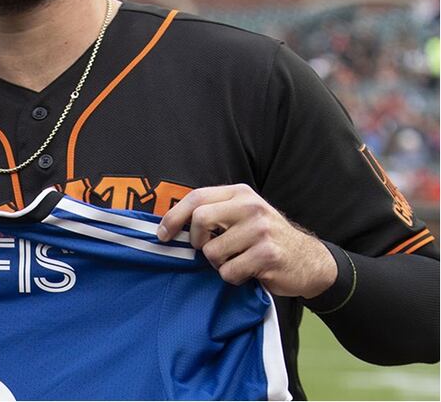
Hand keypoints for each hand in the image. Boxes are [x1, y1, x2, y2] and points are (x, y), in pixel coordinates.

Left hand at [157, 184, 337, 297]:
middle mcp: (251, 207)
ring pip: (213, 252)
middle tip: (208, 251)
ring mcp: (261, 230)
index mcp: (240, 194)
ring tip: (238, 261)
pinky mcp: (267, 254)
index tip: (162, 234)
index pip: (196, 197)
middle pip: (200, 220)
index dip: (174, 216)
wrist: (309, 261)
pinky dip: (233, 278)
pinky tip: (250, 272)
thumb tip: (170, 225)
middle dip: (197, 242)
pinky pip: (229, 272)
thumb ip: (214, 214)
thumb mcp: (243, 216)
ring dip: (219, 265)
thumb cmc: (266, 240)